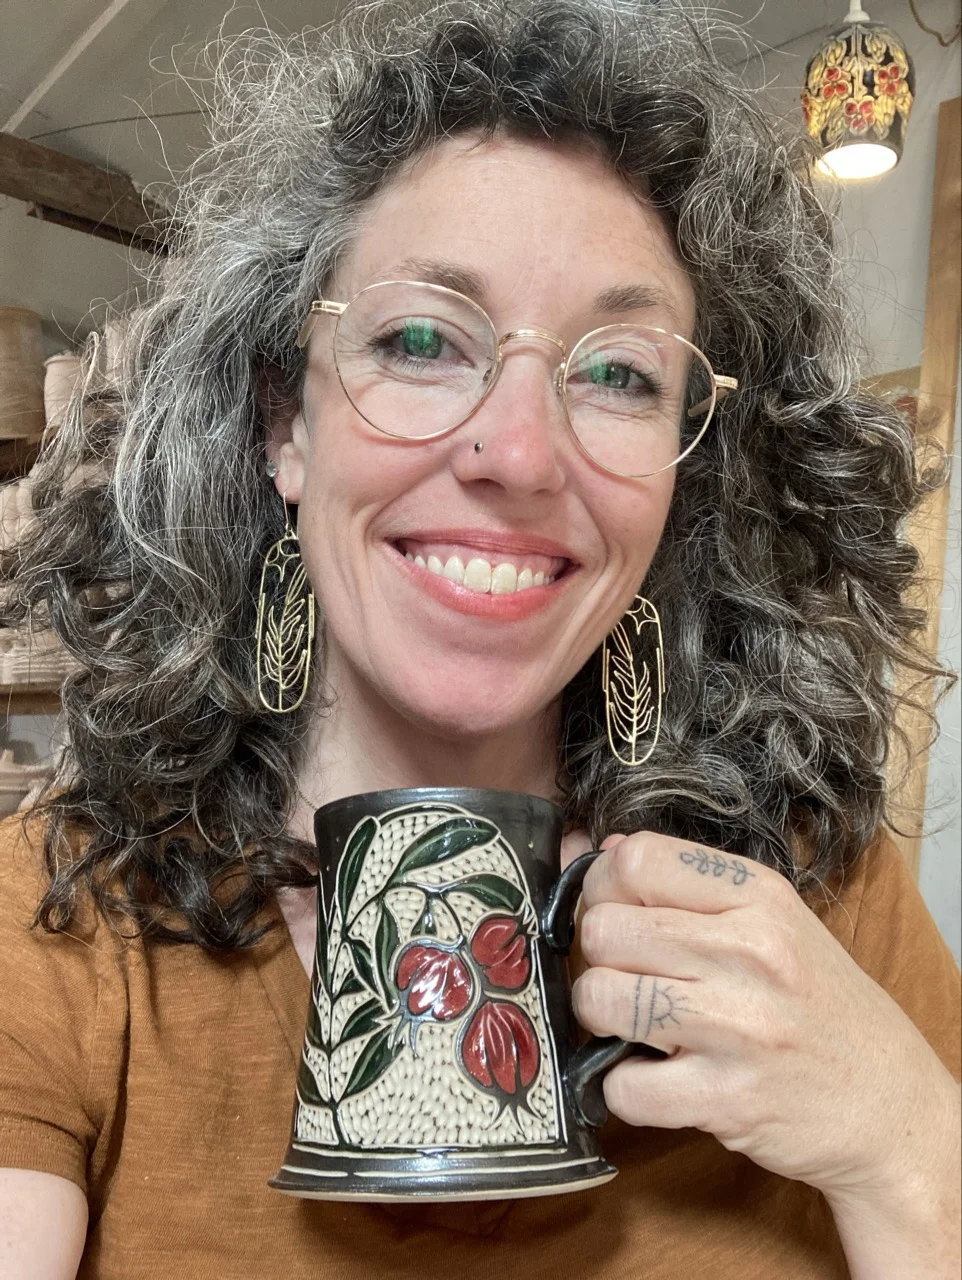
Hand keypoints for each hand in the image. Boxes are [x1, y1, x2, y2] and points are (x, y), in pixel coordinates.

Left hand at [571, 830, 957, 1202]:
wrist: (889, 1103)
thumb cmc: (817, 1003)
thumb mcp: (769, 919)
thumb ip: (681, 880)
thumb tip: (589, 849)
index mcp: (757, 896)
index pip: (635, 859)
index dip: (602, 886)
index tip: (615, 910)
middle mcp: (748, 951)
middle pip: (604, 928)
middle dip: (598, 957)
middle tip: (627, 975)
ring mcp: (738, 1026)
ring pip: (598, 998)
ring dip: (599, 1018)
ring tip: (633, 1025)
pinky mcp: (726, 1099)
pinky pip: (621, 1085)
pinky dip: (621, 1088)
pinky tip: (655, 1077)